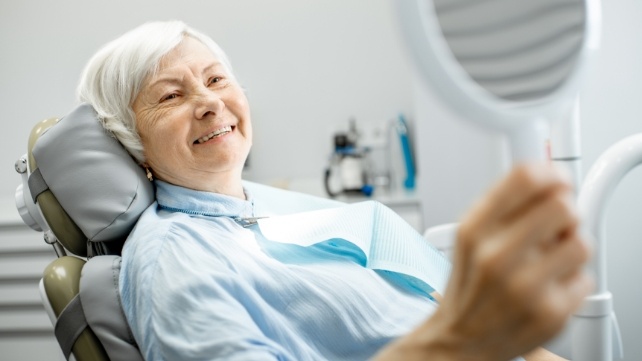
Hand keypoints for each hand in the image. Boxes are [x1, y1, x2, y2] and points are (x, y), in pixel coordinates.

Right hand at [374, 163, 592, 360]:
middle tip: (555, 224)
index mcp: (474, 230)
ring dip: (572, 246)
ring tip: (553, 256)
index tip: (556, 180)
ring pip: (581, 242)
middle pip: (562, 206)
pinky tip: (550, 284)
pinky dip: (572, 279)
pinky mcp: (550, 313)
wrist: (461, 338)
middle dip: (564, 211)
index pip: (525, 178)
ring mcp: (525, 287)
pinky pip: (585, 278)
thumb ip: (504, 203)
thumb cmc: (470, 284)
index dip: (550, 173)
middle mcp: (496, 256)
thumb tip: (548, 175)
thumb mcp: (470, 235)